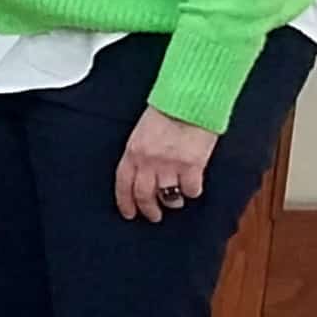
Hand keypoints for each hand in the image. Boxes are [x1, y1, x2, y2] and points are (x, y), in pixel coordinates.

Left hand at [115, 105, 217, 223]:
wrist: (189, 100)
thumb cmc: (167, 111)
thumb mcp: (143, 131)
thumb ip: (141, 152)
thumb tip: (143, 171)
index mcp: (133, 151)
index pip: (123, 184)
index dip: (125, 202)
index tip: (129, 213)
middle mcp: (148, 161)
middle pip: (144, 195)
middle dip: (148, 210)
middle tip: (154, 216)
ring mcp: (170, 165)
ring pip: (168, 196)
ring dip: (172, 202)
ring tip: (175, 202)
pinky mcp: (192, 166)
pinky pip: (191, 190)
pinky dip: (192, 191)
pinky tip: (193, 187)